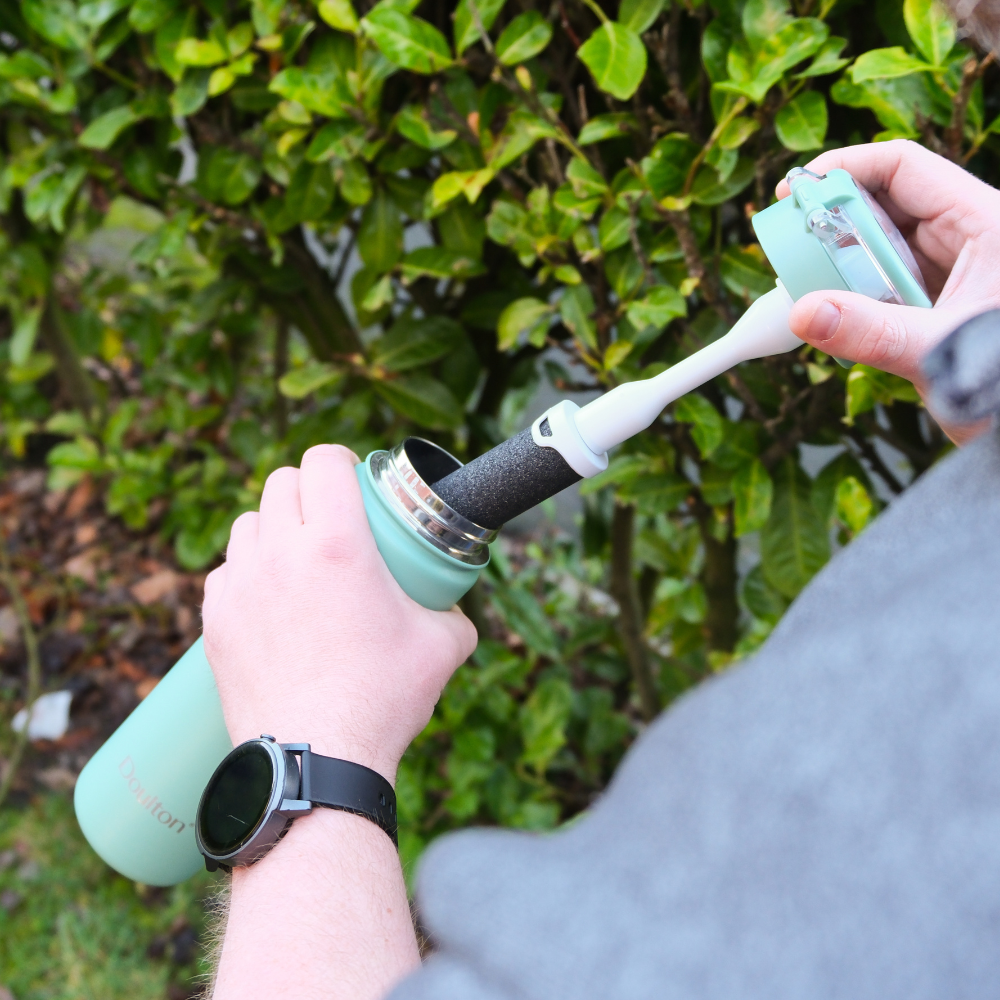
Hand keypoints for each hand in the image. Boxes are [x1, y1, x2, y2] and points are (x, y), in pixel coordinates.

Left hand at [201, 443, 477, 782]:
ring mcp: (241, 586)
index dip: (340, 461)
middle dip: (307, 490)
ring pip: (248, 523)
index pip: (323, 461)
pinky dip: (248, 570)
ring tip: (297, 556)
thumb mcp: (444, 644)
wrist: (317, 761)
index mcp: (336, 544)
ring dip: (273, 526)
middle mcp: (280, 553)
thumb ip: (453, 610)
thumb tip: (455, 605)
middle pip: (280, 482)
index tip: (352, 478)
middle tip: (330, 518)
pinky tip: (270, 597)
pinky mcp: (216, 620)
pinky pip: (227, 571)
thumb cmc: (383, 699)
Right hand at [776, 140, 999, 443]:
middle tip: (788, 245)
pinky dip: (855, 295)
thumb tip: (803, 313)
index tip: (795, 191)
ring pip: (883, 248)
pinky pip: (887, 285)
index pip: (905, 167)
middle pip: (887, 205)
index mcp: (988, 223)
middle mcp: (971, 238)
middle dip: (833, 222)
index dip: (846, 168)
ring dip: (840, 264)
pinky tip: (832, 313)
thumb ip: (873, 333)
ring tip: (803, 284)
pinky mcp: (941, 303)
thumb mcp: (945, 354)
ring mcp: (955, 272)